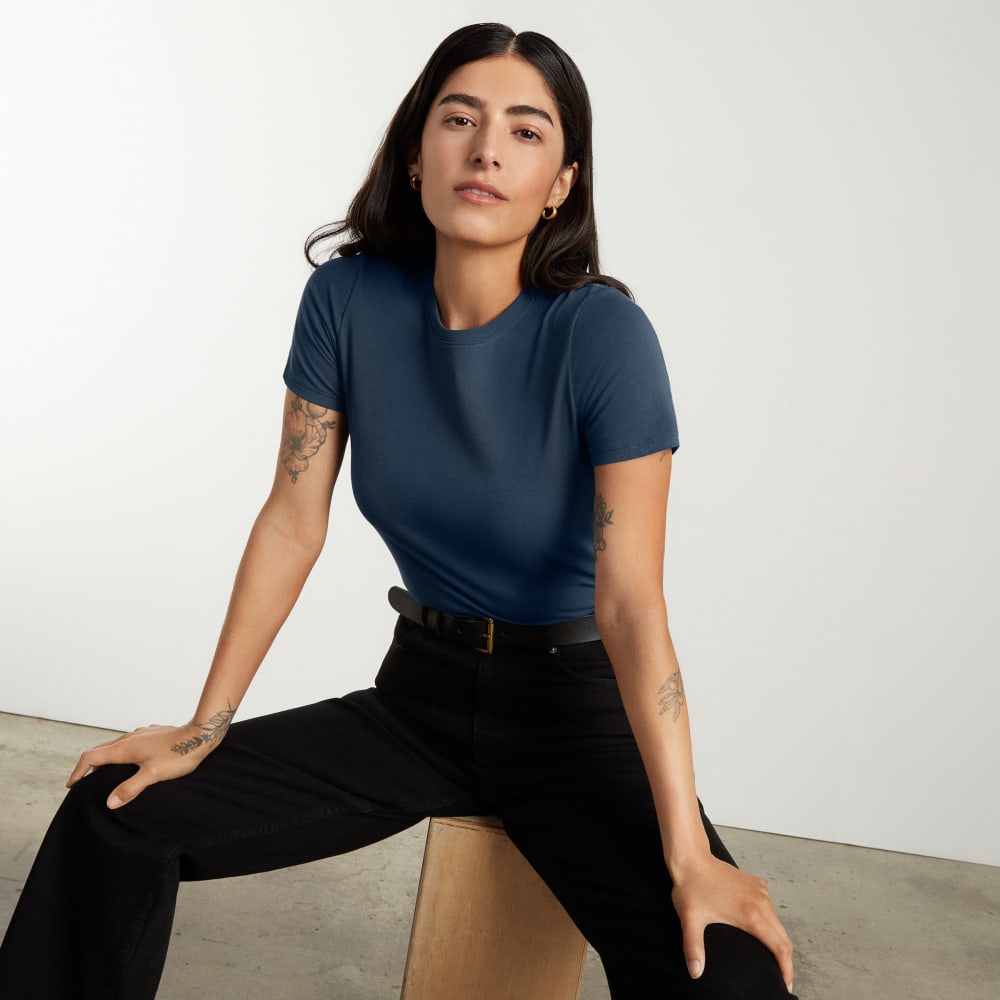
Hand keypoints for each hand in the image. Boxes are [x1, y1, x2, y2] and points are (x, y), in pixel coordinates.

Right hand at [66, 720, 221, 809]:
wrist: (201, 733)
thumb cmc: (178, 754)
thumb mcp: (152, 775)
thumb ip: (130, 788)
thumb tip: (109, 802)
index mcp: (124, 748)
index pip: (91, 757)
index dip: (79, 771)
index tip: (72, 785)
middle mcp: (129, 738)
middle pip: (101, 751)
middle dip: (91, 767)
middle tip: (86, 783)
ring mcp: (142, 734)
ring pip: (116, 746)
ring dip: (107, 760)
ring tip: (107, 775)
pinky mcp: (153, 734)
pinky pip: (131, 744)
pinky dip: (123, 755)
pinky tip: (133, 763)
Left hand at [671, 853, 793, 992]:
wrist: (691, 858)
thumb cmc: (691, 887)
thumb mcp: (690, 920)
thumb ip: (693, 948)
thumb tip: (695, 973)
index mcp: (752, 913)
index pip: (780, 947)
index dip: (786, 969)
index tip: (785, 985)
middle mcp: (762, 901)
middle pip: (784, 938)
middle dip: (785, 961)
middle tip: (780, 980)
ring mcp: (761, 891)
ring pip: (778, 924)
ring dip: (778, 942)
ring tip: (771, 960)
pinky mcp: (757, 885)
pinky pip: (771, 910)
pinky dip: (771, 925)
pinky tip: (761, 933)